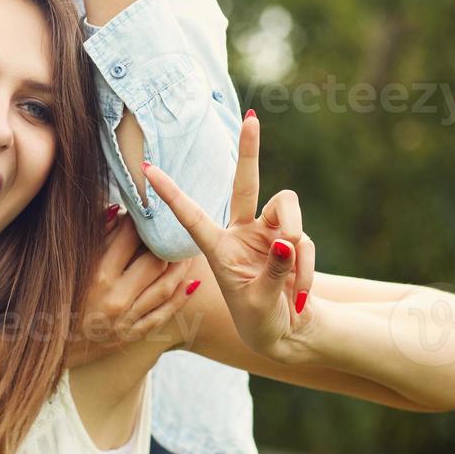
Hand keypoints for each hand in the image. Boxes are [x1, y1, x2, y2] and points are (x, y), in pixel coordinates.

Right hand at [67, 203, 198, 366]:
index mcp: (97, 275)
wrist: (51, 344)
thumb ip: (95, 238)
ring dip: (180, 267)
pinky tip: (190, 282)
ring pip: (165, 287)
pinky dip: (180, 297)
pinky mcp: (132, 334)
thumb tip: (116, 211)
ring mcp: (126, 319)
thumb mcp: (71, 265)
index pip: (129, 239)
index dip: (139, 222)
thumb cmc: (58, 298)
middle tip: (173, 231)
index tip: (145, 214)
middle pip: (154, 262)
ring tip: (187, 252)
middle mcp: (115, 297)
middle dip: (167, 244)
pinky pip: (164, 314)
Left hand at [141, 113, 316, 363]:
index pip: (191, 215)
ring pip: (287, 210)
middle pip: (246, 183)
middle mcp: (242, 231)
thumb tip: (288, 241)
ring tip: (294, 283)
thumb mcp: (260, 302)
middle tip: (251, 121)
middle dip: (250, 151)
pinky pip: (304, 242)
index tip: (148, 169)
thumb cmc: (259, 321)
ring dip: (296, 240)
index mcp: (218, 247)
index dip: (170, 193)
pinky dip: (306, 270)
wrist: (285, 332)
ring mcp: (270, 233)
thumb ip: (275, 272)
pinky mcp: (293, 240)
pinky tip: (299, 296)